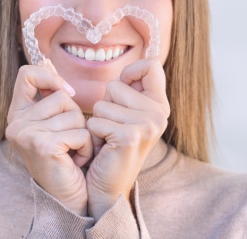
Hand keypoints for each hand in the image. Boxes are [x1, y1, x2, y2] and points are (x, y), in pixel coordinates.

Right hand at [5, 60, 92, 215]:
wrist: (69, 196)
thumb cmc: (67, 155)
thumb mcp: (57, 120)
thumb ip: (50, 92)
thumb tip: (47, 61)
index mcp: (17, 113)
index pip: (27, 73)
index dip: (50, 78)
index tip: (66, 94)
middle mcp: (15, 123)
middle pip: (59, 95)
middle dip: (75, 116)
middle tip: (69, 139)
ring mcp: (25, 134)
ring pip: (73, 113)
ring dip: (83, 133)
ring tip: (73, 151)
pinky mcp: (41, 145)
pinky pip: (80, 132)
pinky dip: (86, 147)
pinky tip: (76, 161)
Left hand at [86, 58, 169, 220]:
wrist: (110, 188)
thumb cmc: (112, 144)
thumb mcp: (127, 113)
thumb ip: (130, 90)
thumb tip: (127, 69)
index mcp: (160, 105)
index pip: (151, 65)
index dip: (131, 71)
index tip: (123, 88)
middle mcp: (158, 114)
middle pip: (116, 84)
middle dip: (106, 104)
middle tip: (113, 126)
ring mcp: (146, 125)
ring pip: (102, 103)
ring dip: (97, 121)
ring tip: (107, 138)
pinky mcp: (129, 136)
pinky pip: (96, 120)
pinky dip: (93, 134)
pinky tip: (103, 148)